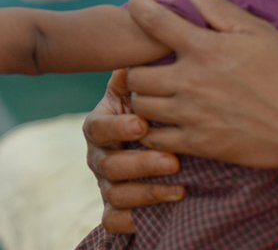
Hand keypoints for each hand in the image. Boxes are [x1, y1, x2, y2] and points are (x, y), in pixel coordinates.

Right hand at [83, 69, 182, 233]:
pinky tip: (158, 213)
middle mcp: (98, 155)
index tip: (143, 124)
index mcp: (100, 125)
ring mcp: (106, 183)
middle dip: (140, 164)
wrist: (157, 144)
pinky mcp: (116, 208)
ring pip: (114, 193)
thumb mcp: (142, 91)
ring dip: (145, 192)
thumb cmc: (151, 111)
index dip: (117, 127)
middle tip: (173, 161)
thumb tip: (134, 56)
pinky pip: (113, 220)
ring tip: (179, 188)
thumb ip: (137, 75)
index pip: (98, 126)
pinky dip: (131, 220)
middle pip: (108, 164)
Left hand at [126, 0, 277, 170]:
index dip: (138, 6)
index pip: (152, 21)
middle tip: (147, 66)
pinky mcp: (198, 143)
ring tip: (155, 94)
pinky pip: (155, 137)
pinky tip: (163, 122)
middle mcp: (190, 81)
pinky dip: (151, 130)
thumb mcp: (259, 32)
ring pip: (139, 105)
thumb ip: (219, 9)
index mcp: (203, 49)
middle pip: (134, 73)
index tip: (138, 2)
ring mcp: (191, 114)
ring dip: (141, 98)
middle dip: (136, 67)